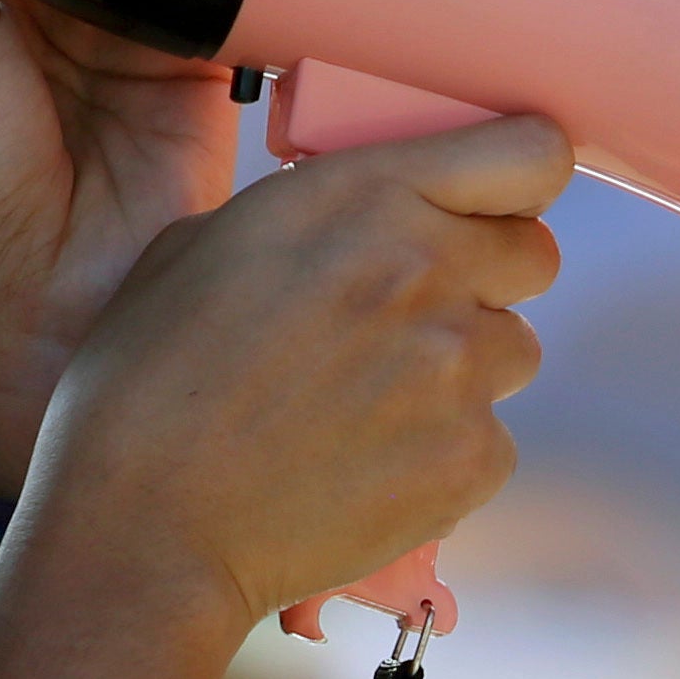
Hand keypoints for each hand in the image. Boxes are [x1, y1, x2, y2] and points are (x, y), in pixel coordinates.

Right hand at [18, 115, 567, 636]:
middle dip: (487, 278)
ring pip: (514, 352)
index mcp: (365, 195)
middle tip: (410, 317)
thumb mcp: (206, 242)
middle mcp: (428, 268)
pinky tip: (366, 468)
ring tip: (367, 407)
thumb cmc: (148, 382)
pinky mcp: (471, 459)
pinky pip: (492, 442)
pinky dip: (445, 456)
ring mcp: (459, 369)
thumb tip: (370, 214)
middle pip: (535, 254)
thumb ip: (320, 211)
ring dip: (462, 371)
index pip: (531, 152)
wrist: (145, 526)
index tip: (494, 202)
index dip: (518, 178)